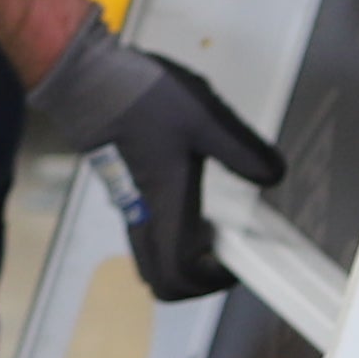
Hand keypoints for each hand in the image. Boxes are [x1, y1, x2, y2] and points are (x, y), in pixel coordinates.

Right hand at [22, 23, 283, 302]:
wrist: (86, 76)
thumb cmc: (137, 96)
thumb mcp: (204, 117)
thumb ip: (242, 150)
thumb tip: (273, 176)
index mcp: (163, 208)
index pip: (180, 276)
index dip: (212, 282)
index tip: (238, 260)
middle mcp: (142, 216)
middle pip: (162, 279)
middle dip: (197, 279)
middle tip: (227, 252)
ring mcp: (128, 204)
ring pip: (153, 256)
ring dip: (185, 256)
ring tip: (215, 224)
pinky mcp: (124, 188)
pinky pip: (148, 232)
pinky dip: (174, 234)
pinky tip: (193, 196)